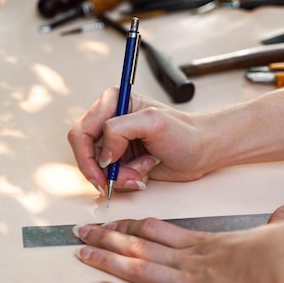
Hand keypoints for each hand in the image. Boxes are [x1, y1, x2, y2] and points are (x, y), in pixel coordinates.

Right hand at [68, 87, 213, 194]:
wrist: (202, 151)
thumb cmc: (184, 133)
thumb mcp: (153, 122)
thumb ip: (119, 129)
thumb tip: (103, 154)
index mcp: (113, 103)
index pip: (81, 132)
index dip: (88, 156)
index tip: (104, 171)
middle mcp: (110, 121)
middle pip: (87, 154)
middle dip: (106, 172)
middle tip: (124, 179)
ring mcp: (116, 142)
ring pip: (100, 169)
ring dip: (121, 176)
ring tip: (145, 168)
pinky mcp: (123, 159)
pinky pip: (112, 177)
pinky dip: (128, 179)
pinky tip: (146, 169)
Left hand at [74, 204, 283, 282]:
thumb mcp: (278, 232)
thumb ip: (276, 224)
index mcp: (204, 243)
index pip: (158, 231)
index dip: (132, 227)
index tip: (113, 223)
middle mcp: (188, 259)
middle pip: (138, 246)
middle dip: (106, 239)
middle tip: (80, 232)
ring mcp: (186, 281)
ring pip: (136, 266)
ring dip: (104, 259)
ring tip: (79, 252)